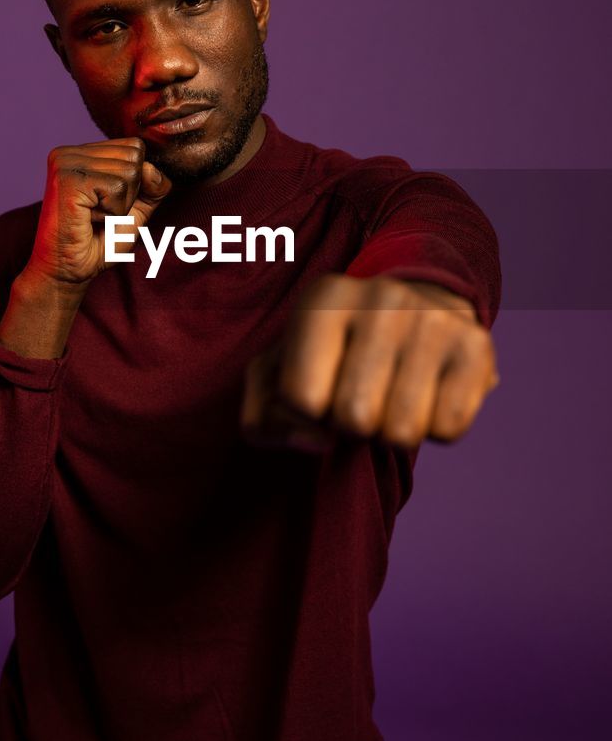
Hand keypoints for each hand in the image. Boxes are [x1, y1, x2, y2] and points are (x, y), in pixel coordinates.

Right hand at [22, 138, 172, 286]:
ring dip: (119, 205)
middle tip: (99, 213)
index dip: (135, 183)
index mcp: (81, 152)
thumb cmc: (97, 243)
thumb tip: (152, 169)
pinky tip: (88, 220)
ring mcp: (66, 162)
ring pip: (130, 172)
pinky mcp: (68, 179)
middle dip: (129, 194)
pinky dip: (112, 212)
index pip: (134, 147)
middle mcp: (70, 152)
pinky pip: (118, 188)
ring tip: (92, 217)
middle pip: (135, 156)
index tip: (106, 204)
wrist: (67, 272)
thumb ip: (153, 187)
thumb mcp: (136, 210)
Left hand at [241, 274, 499, 449]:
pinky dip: (434, 427)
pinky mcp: (476, 346)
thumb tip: (317, 442)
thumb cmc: (334, 355)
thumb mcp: (277, 375)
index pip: (300, 397)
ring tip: (392, 395)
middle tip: (362, 394)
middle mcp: (380, 297)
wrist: (417, 310)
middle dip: (351, 425)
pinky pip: (448, 429)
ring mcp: (432, 318)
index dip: (306, 413)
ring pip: (400, 433)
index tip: (321, 388)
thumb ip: (264, 419)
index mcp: (323, 298)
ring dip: (391, 431)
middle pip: (351, 419)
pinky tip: (428, 394)